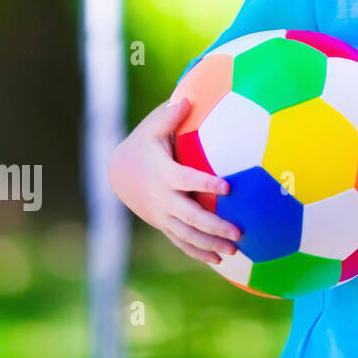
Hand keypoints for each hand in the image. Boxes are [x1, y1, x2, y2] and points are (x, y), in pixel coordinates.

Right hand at [107, 97, 241, 264]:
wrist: (118, 173)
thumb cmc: (143, 145)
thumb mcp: (152, 128)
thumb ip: (170, 116)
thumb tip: (187, 98)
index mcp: (164, 174)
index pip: (188, 181)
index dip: (206, 185)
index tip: (228, 186)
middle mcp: (163, 199)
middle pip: (190, 217)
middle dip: (214, 226)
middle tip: (238, 231)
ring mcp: (162, 216)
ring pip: (187, 235)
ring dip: (211, 244)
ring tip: (235, 249)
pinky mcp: (163, 224)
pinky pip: (181, 242)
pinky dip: (198, 252)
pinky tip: (219, 260)